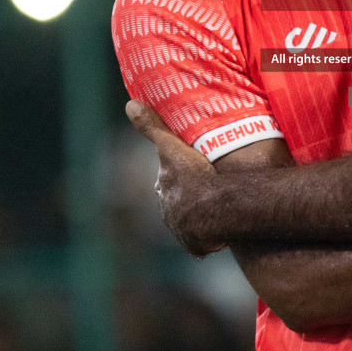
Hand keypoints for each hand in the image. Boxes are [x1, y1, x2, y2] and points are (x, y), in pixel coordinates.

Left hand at [124, 99, 219, 254]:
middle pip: (180, 202)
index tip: (196, 170)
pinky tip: (221, 230)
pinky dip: (210, 238)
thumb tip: (130, 103)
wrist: (216, 208)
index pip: (170, 181)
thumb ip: (152, 126)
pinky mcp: (197, 247)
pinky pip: (204, 242)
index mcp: (164, 190)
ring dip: (202, 218)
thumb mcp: (173, 146)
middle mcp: (168, 213)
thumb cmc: (196, 175)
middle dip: (192, 198)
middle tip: (212, 188)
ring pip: (192, 223)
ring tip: (220, 208)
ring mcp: (182, 232)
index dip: (182, 175)